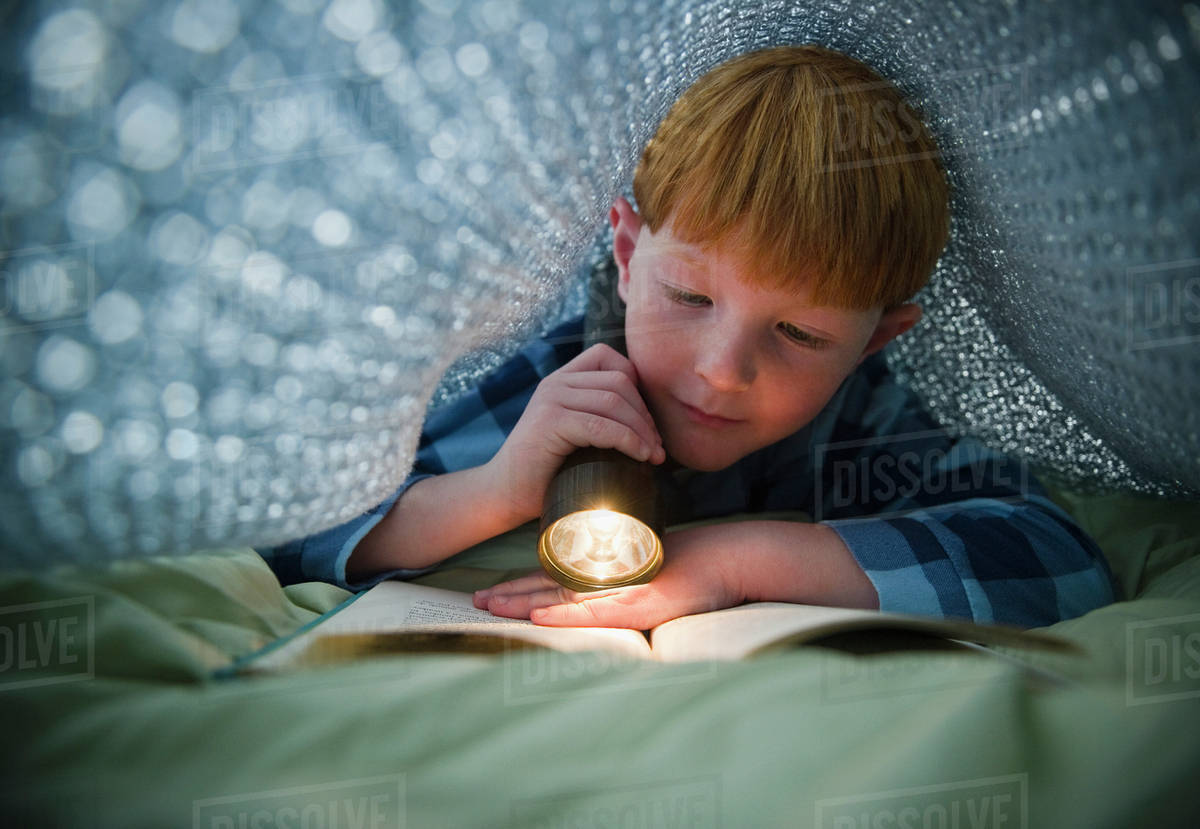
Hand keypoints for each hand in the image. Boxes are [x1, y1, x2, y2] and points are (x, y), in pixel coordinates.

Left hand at [472, 524, 744, 628]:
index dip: (524, 584)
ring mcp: (623, 590)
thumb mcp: (655, 570)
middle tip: (476, 598)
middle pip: (551, 586)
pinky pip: (593, 613)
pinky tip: (539, 618)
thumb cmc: (701, 563)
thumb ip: (629, 575)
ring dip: (524, 603)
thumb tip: (608, 579)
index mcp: (609, 570)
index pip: (558, 578)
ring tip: (490, 606)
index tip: (494, 589)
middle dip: (511, 594)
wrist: (732, 558)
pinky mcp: (639, 603)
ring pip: (562, 597)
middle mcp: (610, 578)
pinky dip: (564, 616)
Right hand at [484, 343, 665, 523]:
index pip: (609, 358)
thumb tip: (651, 425)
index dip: (637, 386)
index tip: (647, 424)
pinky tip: (641, 458)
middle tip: (657, 447)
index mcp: (562, 380)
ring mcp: (551, 399)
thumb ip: (599, 418)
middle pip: (619, 381)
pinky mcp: (551, 422)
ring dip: (642, 430)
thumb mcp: (576, 435)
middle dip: (646, 414)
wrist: (504, 495)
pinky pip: (603, 426)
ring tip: (654, 456)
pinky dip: (629, 441)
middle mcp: (556, 383)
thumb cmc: (546, 473)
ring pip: (614, 401)